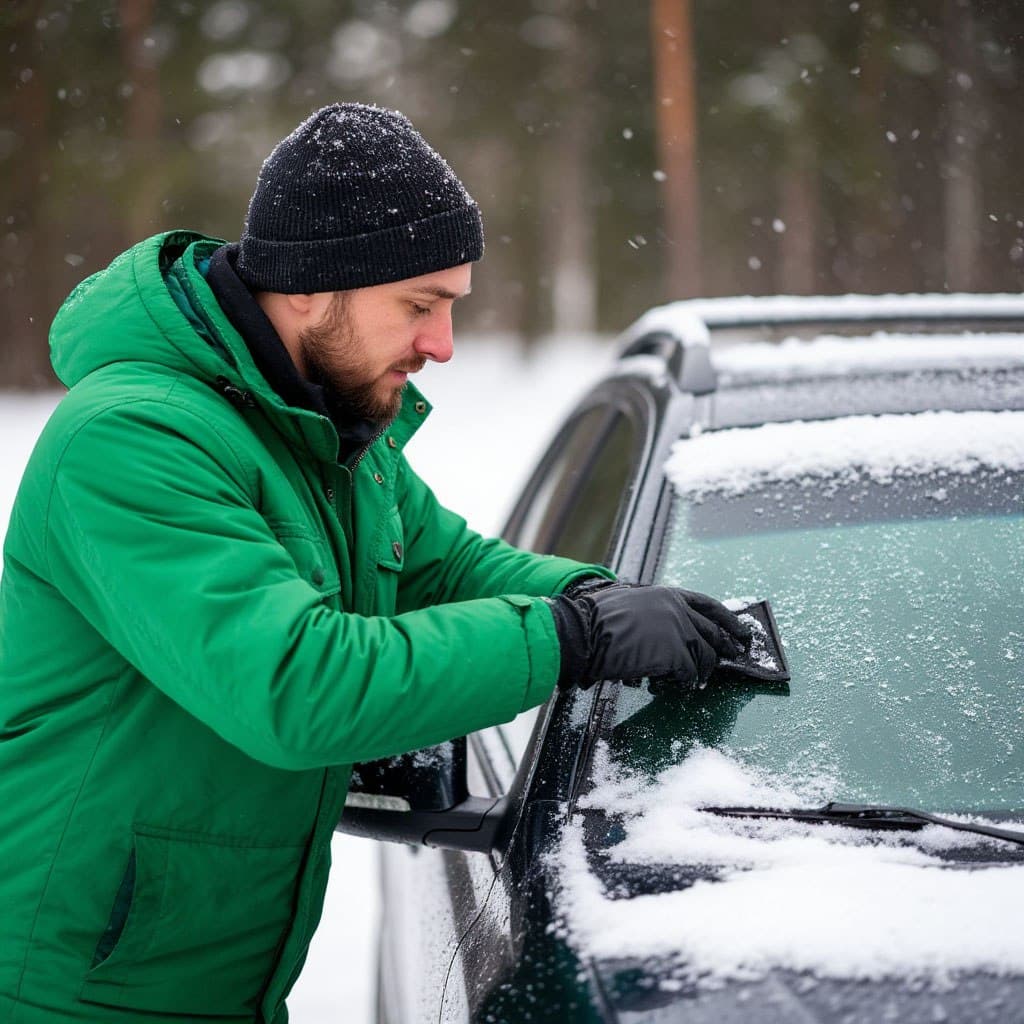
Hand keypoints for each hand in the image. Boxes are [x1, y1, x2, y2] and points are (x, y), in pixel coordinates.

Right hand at [548, 585, 750, 692]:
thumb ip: (651, 608)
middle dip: (726, 648)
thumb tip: (661, 623)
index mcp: (668, 595)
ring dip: (701, 671)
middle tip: (733, 658)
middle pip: (714, 633)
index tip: (741, 631)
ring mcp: (679, 632)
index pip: (710, 605)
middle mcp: (679, 610)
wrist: (585, 631)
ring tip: (692, 679)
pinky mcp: (675, 654)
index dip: (729, 620)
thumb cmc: (597, 617)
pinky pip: (690, 674)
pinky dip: (685, 682)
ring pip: (706, 657)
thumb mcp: (628, 599)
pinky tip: (676, 685)